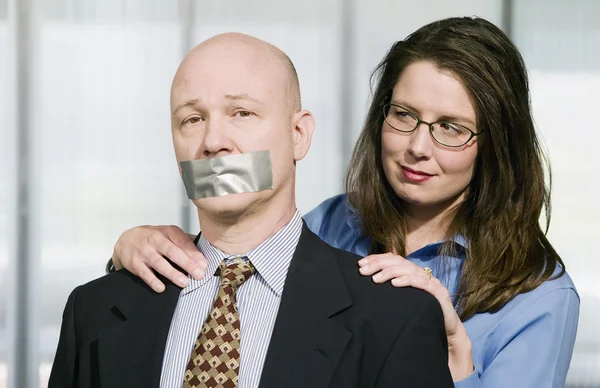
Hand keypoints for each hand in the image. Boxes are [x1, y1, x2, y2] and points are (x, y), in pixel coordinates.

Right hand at [112, 225, 207, 292]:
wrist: (127, 240)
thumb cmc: (153, 238)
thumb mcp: (169, 234)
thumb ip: (185, 242)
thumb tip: (205, 252)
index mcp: (168, 231)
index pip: (183, 241)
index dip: (194, 253)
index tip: (204, 264)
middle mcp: (156, 240)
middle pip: (173, 252)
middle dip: (187, 264)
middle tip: (199, 274)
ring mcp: (144, 251)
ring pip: (159, 263)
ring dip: (172, 274)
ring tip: (184, 282)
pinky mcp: (135, 263)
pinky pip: (145, 273)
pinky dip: (153, 281)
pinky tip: (161, 288)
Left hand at [358, 253, 473, 380]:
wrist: (448, 332)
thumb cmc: (423, 314)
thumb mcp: (404, 299)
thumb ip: (392, 289)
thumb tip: (370, 283)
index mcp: (413, 273)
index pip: (393, 259)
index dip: (377, 259)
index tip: (361, 264)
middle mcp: (422, 274)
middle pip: (399, 262)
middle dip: (378, 264)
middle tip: (363, 271)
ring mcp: (432, 283)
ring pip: (409, 269)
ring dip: (390, 272)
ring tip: (375, 279)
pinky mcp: (439, 294)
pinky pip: (423, 283)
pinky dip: (408, 281)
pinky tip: (394, 284)